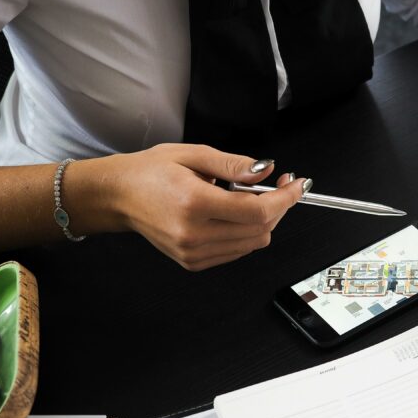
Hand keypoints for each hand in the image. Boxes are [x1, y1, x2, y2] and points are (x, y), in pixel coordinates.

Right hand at [98, 143, 304, 270]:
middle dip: (279, 206)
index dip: (285, 198)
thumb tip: (266, 170)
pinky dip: (246, 233)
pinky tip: (234, 214)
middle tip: (280, 184)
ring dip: (264, 220)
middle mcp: (194, 234)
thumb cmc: (151, 172)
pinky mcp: (193, 262)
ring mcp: (193, 252)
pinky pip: (237, 251)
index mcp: (194, 203)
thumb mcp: (193, 154)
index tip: (298, 185)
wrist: (119, 196)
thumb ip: (234, 165)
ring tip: (249, 197)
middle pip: (261, 229)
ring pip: (253, 243)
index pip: (257, 211)